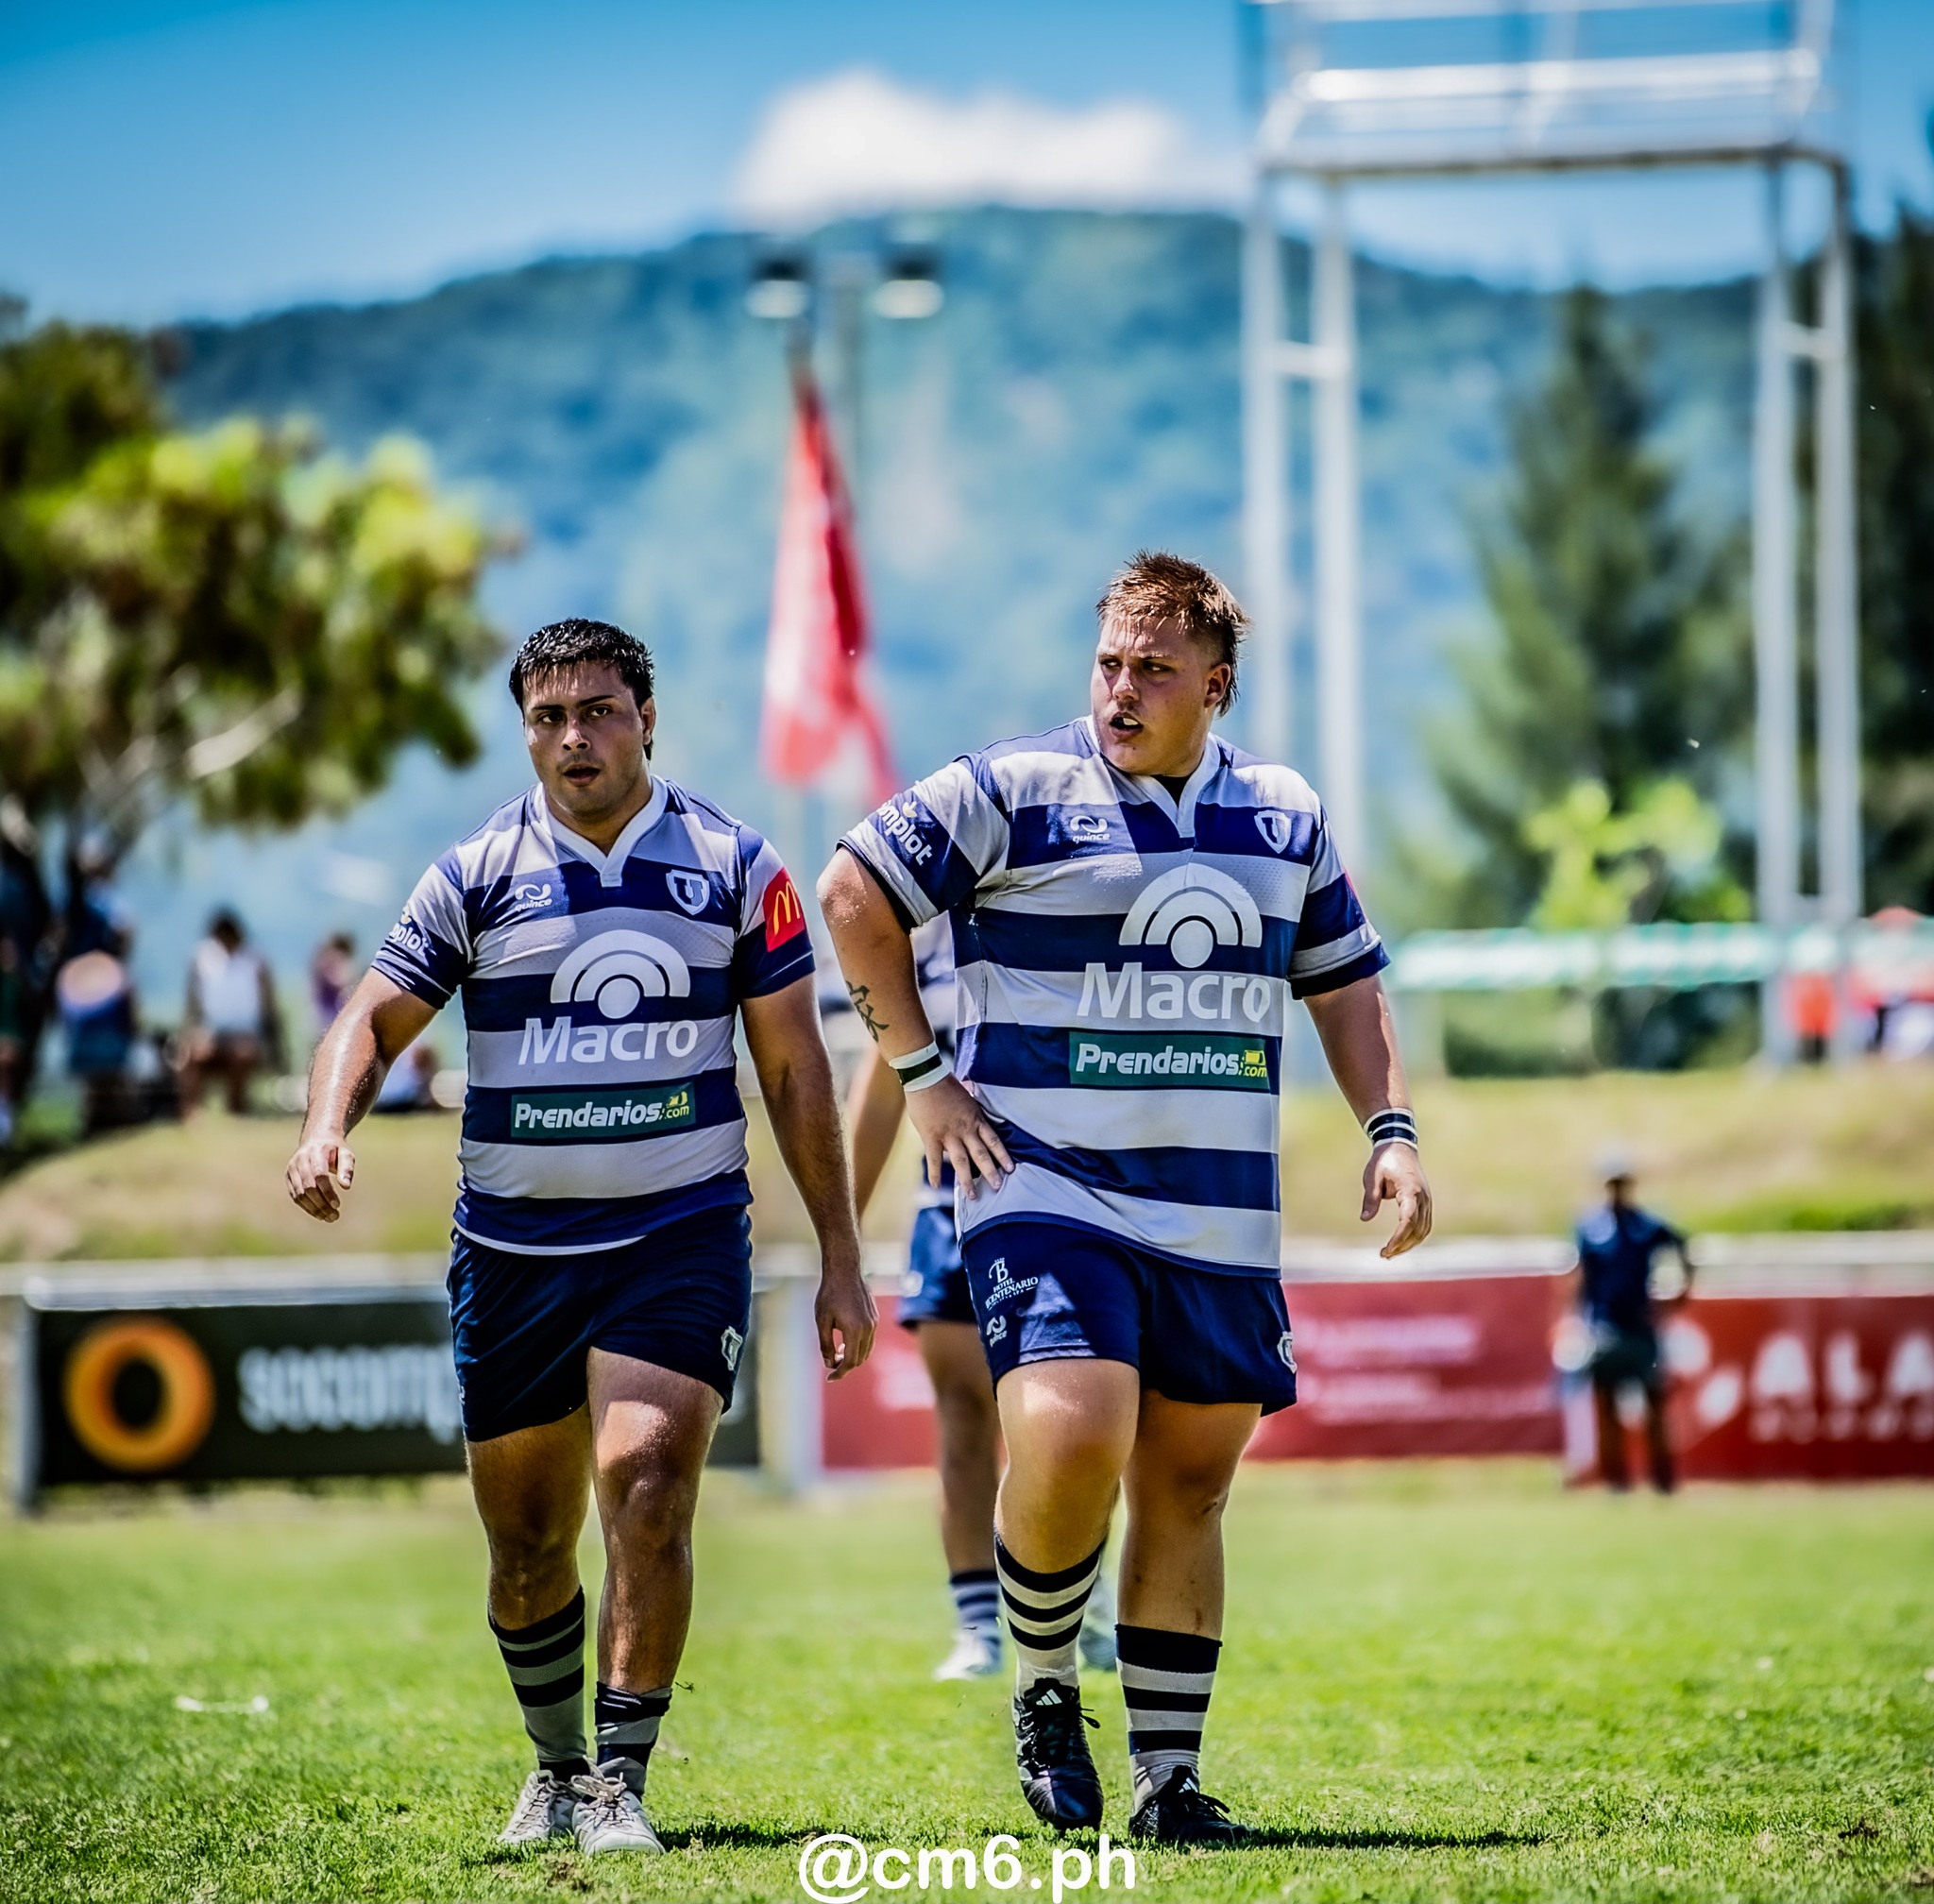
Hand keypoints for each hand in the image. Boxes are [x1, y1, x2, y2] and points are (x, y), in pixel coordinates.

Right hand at [286, 1133, 355, 1221]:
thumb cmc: (335, 1149)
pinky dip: (306, 1207)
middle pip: (308, 1187)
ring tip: (329, 1218)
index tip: (337, 1204)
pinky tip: (319, 1214)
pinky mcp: (288, 1177)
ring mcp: (292, 1168)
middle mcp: (300, 1160)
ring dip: (313, 1209)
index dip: (327, 1191)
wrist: (317, 1139)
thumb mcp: (346, 1154)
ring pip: (299, 1194)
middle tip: (335, 1216)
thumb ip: (347, 1168)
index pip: (319, 1175)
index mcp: (315, 1152)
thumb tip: (346, 1186)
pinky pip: (295, 1195)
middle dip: (321, 1204)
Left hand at [815, 1253, 877, 1379]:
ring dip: (854, 1356)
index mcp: (855, 1330)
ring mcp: (874, 1322)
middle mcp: (868, 1328)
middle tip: (831, 1365)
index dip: (840, 1372)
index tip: (829, 1378)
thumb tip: (830, 1363)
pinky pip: (869, 1339)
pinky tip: (845, 1340)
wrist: (844, 1270)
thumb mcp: (822, 1321)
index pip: (851, 1362)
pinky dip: (859, 1346)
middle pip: (860, 1358)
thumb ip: (826, 1345)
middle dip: (846, 1366)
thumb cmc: (830, 1294)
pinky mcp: (875, 1317)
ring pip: (867, 1350)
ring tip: (838, 1353)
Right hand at [903, 1075, 1013, 1199]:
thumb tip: (977, 1114)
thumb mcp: (967, 1096)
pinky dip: (935, 1174)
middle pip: (981, 1155)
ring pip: (961, 1162)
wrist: (926, 1077)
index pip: (993, 1141)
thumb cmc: (946, 1084)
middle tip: (998, 1187)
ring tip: (972, 1196)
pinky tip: (936, 1186)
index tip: (1011, 1169)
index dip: (1003, 1155)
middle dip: (990, 1172)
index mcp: (975, 1119)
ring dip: (967, 1180)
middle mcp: (965, 1130)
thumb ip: (972, 1110)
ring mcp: (949, 1135)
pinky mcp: (931, 1137)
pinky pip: (934, 1160)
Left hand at [1361, 1142, 1430, 1258]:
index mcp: (1410, 1190)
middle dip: (1402, 1246)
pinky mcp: (1426, 1202)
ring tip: (1391, 1253)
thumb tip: (1365, 1219)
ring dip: (1410, 1244)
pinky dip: (1415, 1236)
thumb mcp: (1372, 1176)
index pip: (1408, 1221)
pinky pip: (1425, 1225)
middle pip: (1417, 1229)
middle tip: (1384, 1255)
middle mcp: (1423, 1197)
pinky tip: (1402, 1244)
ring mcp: (1427, 1200)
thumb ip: (1370, 1198)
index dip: (1399, 1238)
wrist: (1399, 1146)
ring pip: (1424, 1230)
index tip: (1386, 1249)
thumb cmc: (1384, 1160)